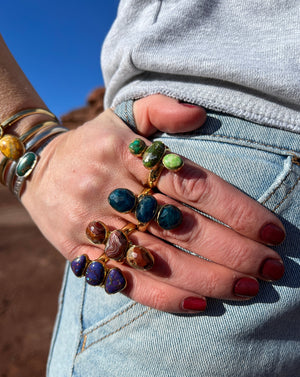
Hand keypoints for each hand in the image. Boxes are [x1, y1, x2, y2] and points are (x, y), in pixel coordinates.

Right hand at [21, 99, 284, 312]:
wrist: (38, 168)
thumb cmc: (92, 143)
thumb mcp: (121, 115)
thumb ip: (159, 108)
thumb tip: (200, 114)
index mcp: (129, 156)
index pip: (194, 186)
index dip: (236, 210)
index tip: (272, 231)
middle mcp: (114, 192)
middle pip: (183, 227)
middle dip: (233, 250)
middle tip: (271, 266)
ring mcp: (96, 226)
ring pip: (160, 259)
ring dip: (208, 277)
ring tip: (248, 287)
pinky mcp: (81, 253)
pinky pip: (124, 279)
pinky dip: (162, 295)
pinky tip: (198, 303)